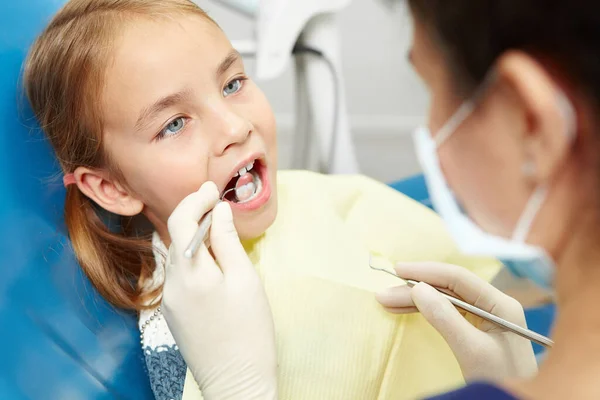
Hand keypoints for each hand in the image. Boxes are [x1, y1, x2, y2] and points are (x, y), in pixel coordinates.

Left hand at [161, 182, 277, 399]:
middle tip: (217, 200)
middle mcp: (171, 285)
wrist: (236, 382)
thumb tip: (219, 211)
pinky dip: (192, 257)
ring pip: (176, 255)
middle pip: (175, 237)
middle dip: (194, 214)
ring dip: (193, 235)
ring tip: (216, 225)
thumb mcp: (245, 280)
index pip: (181, 221)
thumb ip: (228, 241)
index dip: (196, 199)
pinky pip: (179, 274)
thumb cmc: (249, 331)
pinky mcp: (174, 313)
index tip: (213, 187)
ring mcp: (169, 301)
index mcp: (189, 274)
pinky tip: (211, 258)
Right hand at [376, 262, 537, 381]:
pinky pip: (447, 312)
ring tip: (388, 301)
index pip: (458, 278)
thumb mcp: (471, 350)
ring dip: (416, 299)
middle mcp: (494, 304)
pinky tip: (406, 309)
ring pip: (445, 299)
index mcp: (500, 304)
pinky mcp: (477, 329)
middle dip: (415, 288)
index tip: (397, 270)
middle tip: (384, 294)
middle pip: (448, 287)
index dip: (425, 272)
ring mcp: (486, 316)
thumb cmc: (500, 379)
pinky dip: (425, 310)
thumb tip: (417, 289)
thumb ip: (445, 318)